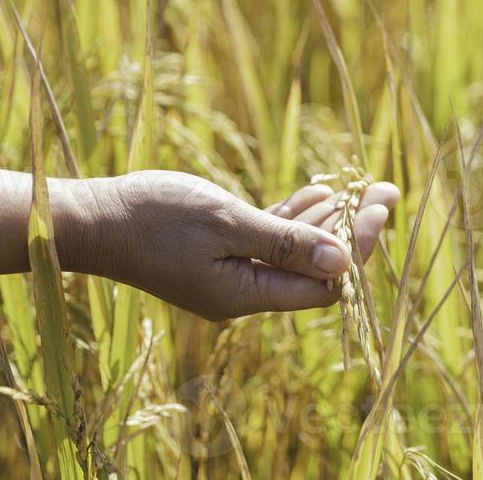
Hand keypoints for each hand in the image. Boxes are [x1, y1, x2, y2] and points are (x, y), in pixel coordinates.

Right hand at [62, 171, 399, 320]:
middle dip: (356, 231)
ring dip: (330, 219)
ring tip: (365, 187)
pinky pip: (271, 240)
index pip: (326, 284)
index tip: (380, 205)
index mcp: (247, 294)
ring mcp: (233, 272)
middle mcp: (245, 291)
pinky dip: (297, 217)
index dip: (359, 247)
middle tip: (388, 191)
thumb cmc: (155, 217)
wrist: (95, 218)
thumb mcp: (226, 222)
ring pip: (297, 251)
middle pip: (317, 268)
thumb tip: (344, 261)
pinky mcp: (221, 252)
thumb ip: (285, 242)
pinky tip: (321, 191)